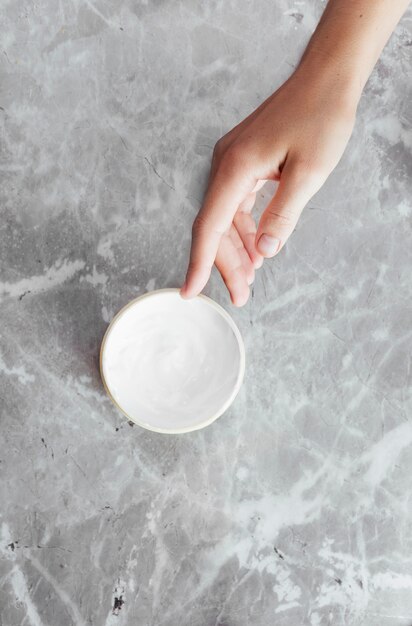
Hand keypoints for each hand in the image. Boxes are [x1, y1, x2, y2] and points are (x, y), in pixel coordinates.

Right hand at [181, 63, 357, 305]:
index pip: (210, 226)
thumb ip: (282, 216)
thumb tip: (263, 253)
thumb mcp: (308, 173)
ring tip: (250, 279)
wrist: (326, 78)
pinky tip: (255, 248)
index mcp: (236, 168)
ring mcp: (233, 162)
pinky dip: (244, 228)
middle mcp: (226, 165)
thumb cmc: (321, 117)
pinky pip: (237, 203)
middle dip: (226, 264)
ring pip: (226, 217)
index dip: (199, 262)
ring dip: (236, 249)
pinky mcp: (244, 161)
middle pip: (216, 226)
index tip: (190, 291)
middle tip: (242, 296)